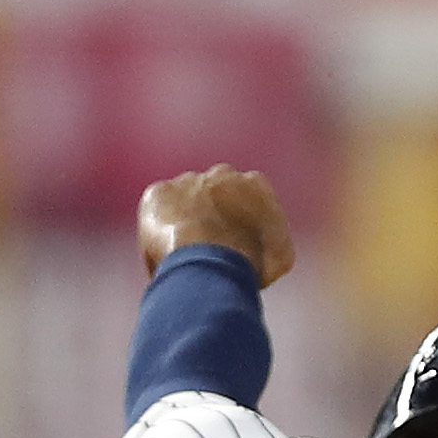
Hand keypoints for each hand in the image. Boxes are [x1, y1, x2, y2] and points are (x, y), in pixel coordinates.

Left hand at [136, 166, 295, 283]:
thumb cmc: (251, 263)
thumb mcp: (280, 257)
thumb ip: (273, 243)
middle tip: (209, 247)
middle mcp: (222, 174)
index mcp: (256, 184)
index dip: (241, 222)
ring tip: (184, 254)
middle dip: (212, 212)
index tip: (236, 243)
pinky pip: (156, 211)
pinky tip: (166, 254)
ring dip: (183, 219)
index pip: (249, 197)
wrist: (213, 261)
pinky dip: (158, 230)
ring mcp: (188, 181)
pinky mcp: (158, 193)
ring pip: (183, 199)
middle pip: (215, 192)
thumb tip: (265, 251)